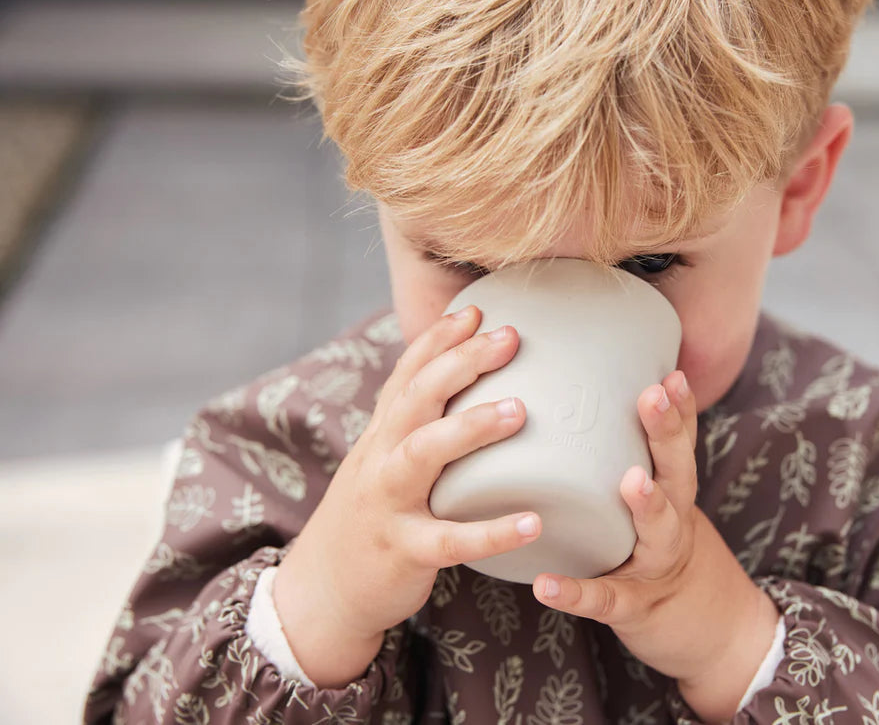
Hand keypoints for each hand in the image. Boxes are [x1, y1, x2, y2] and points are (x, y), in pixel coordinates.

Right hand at [274, 305, 541, 686]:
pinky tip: (532, 523)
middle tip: (509, 338)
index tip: (477, 309)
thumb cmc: (371, 519)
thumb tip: (464, 391)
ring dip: (470, 428)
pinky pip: (449, 540)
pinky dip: (491, 533)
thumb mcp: (383, 464)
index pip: (406, 375)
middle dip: (459, 363)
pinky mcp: (403, 551)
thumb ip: (416, 429)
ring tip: (519, 410)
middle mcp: (380, 461)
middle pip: (415, 399)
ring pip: (423, 455)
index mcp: (381, 438)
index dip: (437, 340)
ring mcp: (388, 504)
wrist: (322, 592)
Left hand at [530, 370, 778, 721]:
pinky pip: (605, 600)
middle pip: (677, 471)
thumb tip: (584, 407)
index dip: (681, 408)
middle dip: (667, 432)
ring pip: (659, 529)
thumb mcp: (662, 505)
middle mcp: (674, 522)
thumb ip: (637, 463)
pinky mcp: (634, 607)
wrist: (713, 633)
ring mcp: (656, 565)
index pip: (681, 442)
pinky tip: (546, 586)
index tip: (673, 372)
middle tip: (653, 395)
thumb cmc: (664, 553)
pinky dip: (576, 593)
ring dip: (648, 504)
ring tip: (632, 481)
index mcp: (674, 493)